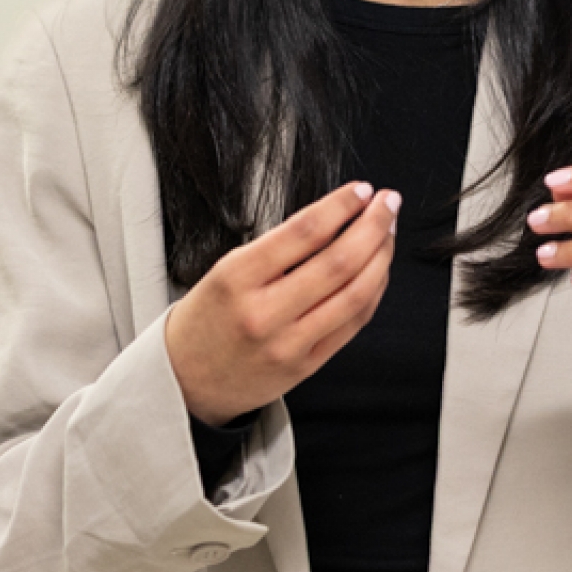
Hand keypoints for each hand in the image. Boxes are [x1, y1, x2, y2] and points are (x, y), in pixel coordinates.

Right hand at [163, 181, 399, 426]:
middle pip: (338, 262)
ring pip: (355, 293)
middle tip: (388, 203)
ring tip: (388, 232)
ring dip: (381, 257)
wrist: (184, 381)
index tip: (361, 190)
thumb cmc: (207, 319)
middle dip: (373, 226)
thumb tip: (336, 217)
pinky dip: (374, 291)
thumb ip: (277, 248)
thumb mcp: (225, 271)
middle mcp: (264, 313)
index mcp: (237, 279)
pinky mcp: (306, 366)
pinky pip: (354, 323)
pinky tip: (379, 269)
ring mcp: (288, 343)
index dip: (340, 207)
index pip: (303, 232)